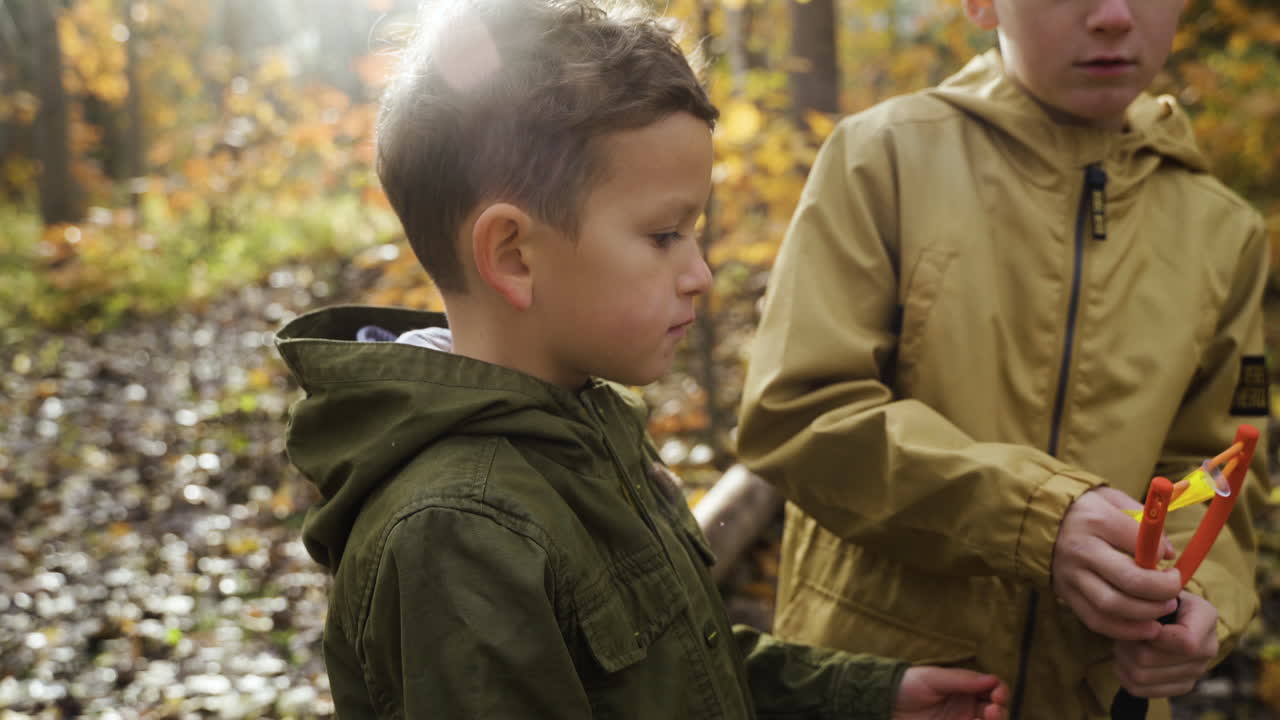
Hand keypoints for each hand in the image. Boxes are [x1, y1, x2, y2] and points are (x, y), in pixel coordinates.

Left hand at [893, 667, 1008, 719]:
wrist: (883, 704)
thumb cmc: (907, 685)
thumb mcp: (932, 678)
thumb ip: (961, 680)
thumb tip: (992, 679)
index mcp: (965, 687)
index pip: (992, 689)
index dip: (1000, 691)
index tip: (998, 693)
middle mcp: (967, 706)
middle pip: (995, 711)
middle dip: (999, 711)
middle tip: (993, 710)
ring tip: (988, 717)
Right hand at [1052, 487, 1181, 640]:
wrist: (1042, 521)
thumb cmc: (1089, 511)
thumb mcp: (1114, 500)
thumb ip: (1144, 521)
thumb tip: (1168, 554)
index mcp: (1095, 519)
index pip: (1137, 541)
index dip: (1161, 554)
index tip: (1169, 560)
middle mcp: (1080, 549)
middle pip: (1130, 579)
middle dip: (1162, 590)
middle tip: (1175, 590)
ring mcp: (1070, 575)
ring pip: (1113, 605)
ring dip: (1147, 613)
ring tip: (1164, 608)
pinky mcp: (1065, 594)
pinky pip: (1096, 620)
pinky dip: (1125, 630)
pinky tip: (1146, 627)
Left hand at [1114, 591, 1217, 697]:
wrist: (1174, 612)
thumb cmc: (1161, 597)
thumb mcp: (1161, 588)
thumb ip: (1154, 597)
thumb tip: (1144, 620)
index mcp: (1206, 618)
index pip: (1184, 641)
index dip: (1153, 635)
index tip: (1142, 624)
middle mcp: (1207, 649)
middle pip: (1150, 659)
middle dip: (1128, 643)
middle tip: (1125, 630)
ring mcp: (1195, 672)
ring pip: (1140, 675)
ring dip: (1123, 657)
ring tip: (1126, 643)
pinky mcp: (1180, 687)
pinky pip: (1139, 690)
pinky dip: (1124, 675)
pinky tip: (1127, 659)